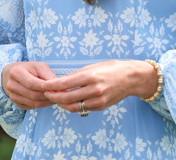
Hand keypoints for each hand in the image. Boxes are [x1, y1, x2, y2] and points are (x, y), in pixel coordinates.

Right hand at [1, 61, 56, 109]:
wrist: (16, 75)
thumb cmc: (30, 69)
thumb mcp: (39, 66)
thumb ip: (47, 74)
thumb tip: (57, 84)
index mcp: (16, 73)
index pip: (32, 83)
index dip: (45, 87)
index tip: (58, 87)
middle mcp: (11, 86)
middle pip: (33, 95)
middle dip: (49, 95)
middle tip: (62, 93)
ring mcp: (12, 96)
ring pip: (34, 103)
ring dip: (48, 101)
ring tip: (58, 96)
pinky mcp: (16, 103)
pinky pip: (32, 107)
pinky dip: (43, 104)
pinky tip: (50, 99)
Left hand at [43, 60, 158, 113]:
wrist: (133, 78)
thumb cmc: (113, 68)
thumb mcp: (94, 66)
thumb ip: (77, 75)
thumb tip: (60, 82)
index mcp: (91, 76)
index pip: (64, 83)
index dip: (50, 86)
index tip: (43, 86)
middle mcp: (94, 89)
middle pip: (66, 97)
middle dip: (53, 96)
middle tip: (46, 94)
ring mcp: (98, 100)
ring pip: (72, 107)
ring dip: (62, 104)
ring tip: (57, 98)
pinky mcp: (101, 106)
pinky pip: (83, 108)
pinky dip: (74, 105)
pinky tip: (71, 100)